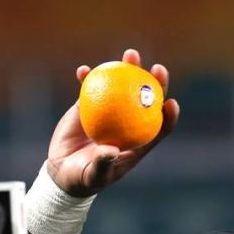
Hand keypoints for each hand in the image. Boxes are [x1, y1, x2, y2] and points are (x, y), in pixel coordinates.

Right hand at [45, 48, 179, 196]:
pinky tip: (84, 70)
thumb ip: (103, 163)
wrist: (62, 172)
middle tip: (158, 69)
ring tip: (131, 55)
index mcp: (137, 142)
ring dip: (128, 69)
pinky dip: (88, 78)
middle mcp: (127, 124)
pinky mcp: (88, 106)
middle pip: (147, 100)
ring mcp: (109, 112)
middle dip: (156, 83)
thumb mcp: (94, 175)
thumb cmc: (84, 178)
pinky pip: (91, 88)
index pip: (160, 127)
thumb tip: (112, 150)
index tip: (171, 103)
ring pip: (123, 87)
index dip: (169, 115)